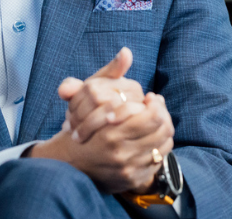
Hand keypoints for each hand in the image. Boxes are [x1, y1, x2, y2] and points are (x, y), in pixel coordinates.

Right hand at [32, 48, 175, 192]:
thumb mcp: (90, 94)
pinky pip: (157, 163)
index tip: (151, 98)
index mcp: (111, 131)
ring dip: (164, 133)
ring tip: (158, 123)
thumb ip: (110, 73)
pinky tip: (153, 140)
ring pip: (162, 147)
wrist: (67, 162)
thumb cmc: (81, 123)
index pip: (153, 116)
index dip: (157, 105)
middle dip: (164, 116)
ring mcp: (126, 169)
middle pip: (162, 131)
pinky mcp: (130, 180)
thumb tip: (126, 52)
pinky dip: (159, 150)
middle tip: (157, 109)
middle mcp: (120, 153)